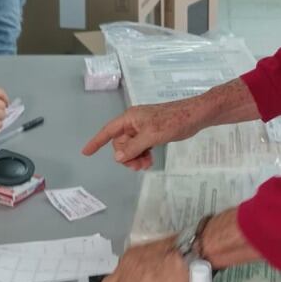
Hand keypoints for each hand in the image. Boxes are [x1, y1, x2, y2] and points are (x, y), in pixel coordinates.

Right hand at [82, 101, 204, 170]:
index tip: (85, 152)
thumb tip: (117, 157)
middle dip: (126, 156)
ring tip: (146, 165)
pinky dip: (143, 155)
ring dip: (135, 158)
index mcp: (130, 118)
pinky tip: (149, 161)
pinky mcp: (153, 133)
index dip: (96, 142)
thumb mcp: (152, 136)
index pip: (108, 131)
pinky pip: (141, 146)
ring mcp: (144, 128)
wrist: (195, 115)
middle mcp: (134, 122)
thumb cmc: (173, 121)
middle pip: (120, 143)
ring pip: (131, 147)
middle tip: (138, 166)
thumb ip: (133, 147)